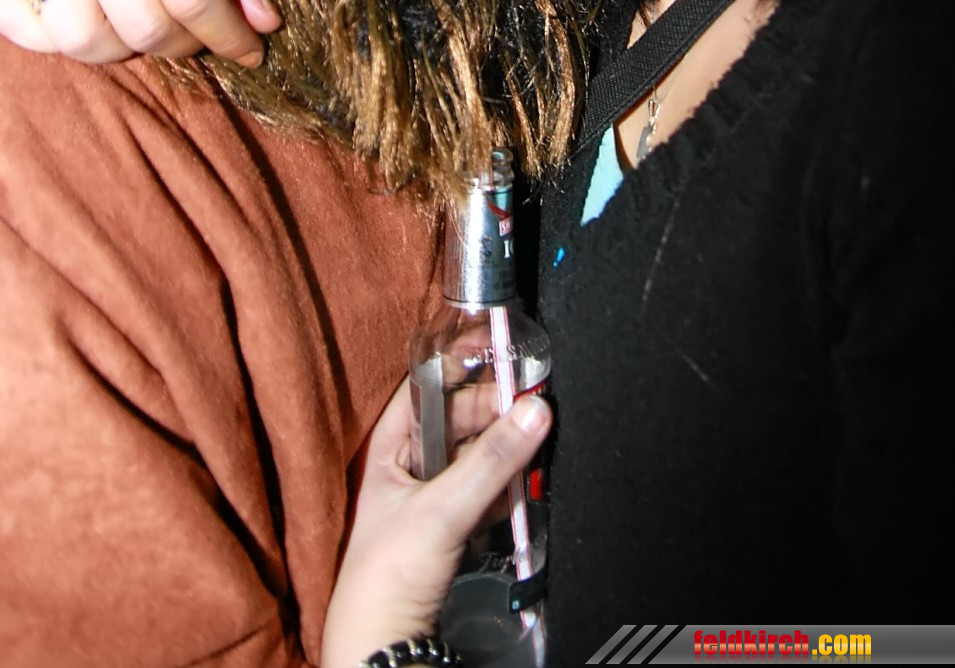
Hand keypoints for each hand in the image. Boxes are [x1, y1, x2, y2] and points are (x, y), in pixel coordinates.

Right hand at [0, 0, 280, 62]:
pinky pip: (26, 29)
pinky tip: (91, 12)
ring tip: (143, 19)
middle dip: (184, 44)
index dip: (227, 36)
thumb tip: (264, 25)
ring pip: (82, 39)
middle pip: (141, 27)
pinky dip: (63, 38)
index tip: (249, 50)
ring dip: (123, 47)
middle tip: (197, 29)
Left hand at [321, 382, 550, 667]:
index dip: (462, 367)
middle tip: (529, 406)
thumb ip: (490, 460)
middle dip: (495, 412)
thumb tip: (533, 412)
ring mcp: (432, 496)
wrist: (385, 648)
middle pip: (461, 419)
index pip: (429, 387)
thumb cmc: (385, 579)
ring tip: (530, 441)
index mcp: (390, 447)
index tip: (501, 352)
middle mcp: (409, 465)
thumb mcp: (441, 509)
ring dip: (504, 450)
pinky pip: (488, 490)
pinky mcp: (454, 527)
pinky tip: (522, 487)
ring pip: (477, 455)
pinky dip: (507, 485)